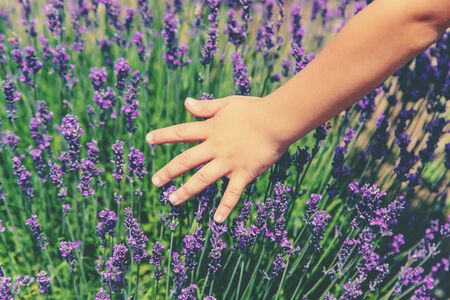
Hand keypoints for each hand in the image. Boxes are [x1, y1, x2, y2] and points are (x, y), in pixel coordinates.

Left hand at [146, 96, 290, 222]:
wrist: (276, 120)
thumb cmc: (253, 109)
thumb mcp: (226, 104)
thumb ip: (205, 107)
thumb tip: (185, 102)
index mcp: (210, 130)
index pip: (181, 133)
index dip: (163, 135)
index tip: (148, 139)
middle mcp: (215, 148)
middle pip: (186, 161)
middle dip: (169, 171)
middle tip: (155, 181)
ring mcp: (228, 163)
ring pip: (203, 179)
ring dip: (186, 191)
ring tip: (172, 200)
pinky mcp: (244, 174)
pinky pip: (233, 194)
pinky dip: (225, 207)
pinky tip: (217, 221)